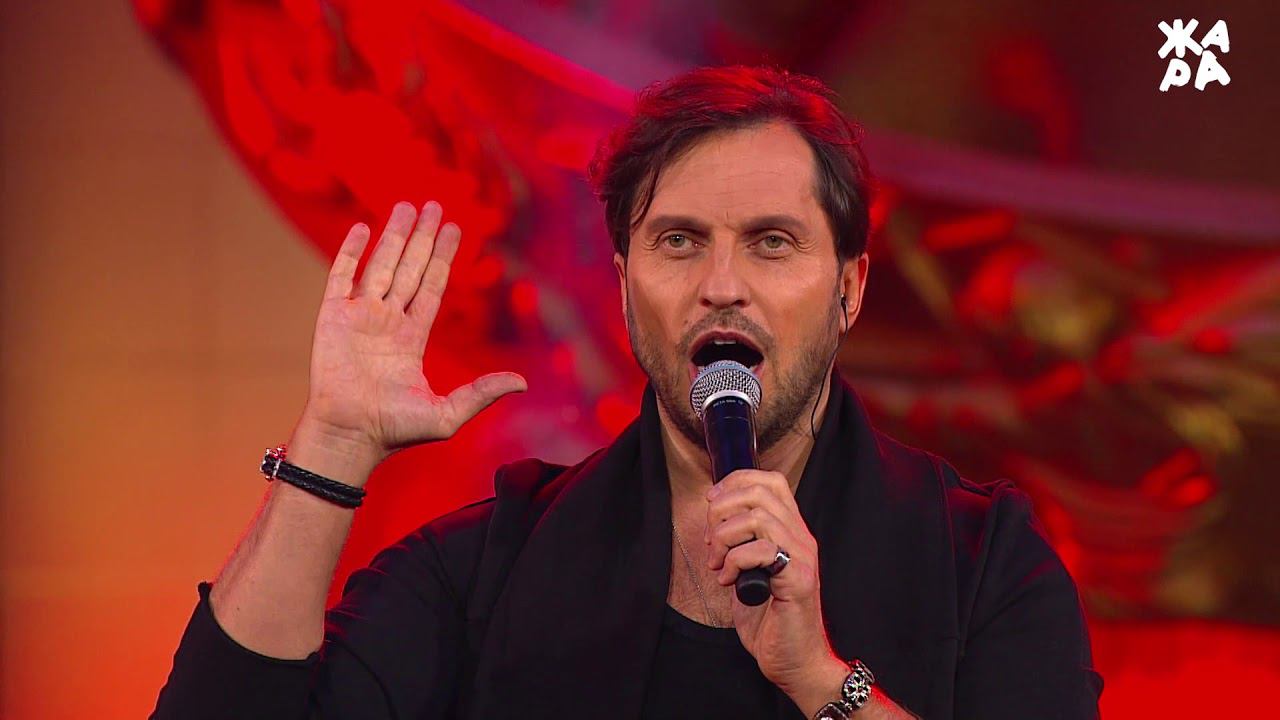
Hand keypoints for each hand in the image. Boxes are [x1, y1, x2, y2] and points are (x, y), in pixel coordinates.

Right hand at [300, 201, 526, 474]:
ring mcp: (359, 317)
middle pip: (409, 268)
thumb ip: (482, 393)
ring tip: (407, 206)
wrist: (349, 435)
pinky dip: (350, 252)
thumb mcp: (448, 413)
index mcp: (412, 338)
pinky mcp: (332, 318)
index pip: (432, 286)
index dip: (443, 258)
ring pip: (380, 265)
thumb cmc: (395, 430)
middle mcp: (387, 321)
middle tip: (434, 205)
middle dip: (422, 237)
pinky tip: (361, 229)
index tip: (455, 229)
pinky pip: (341, 277)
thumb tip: (522, 383)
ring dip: (393, 235)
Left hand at [705, 469, 841, 706]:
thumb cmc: (770, 621)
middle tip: (711, 540)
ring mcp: (802, 557)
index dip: (736, 481)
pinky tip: (728, 580)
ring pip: (757, 517)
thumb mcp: (748, 572)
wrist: (794, 661)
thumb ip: (740, 544)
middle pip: (760, 493)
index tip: (711, 502)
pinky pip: (761, 550)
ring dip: (725, 537)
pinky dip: (734, 561)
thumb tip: (713, 522)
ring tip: (717, 563)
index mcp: (791, 532)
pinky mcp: (798, 579)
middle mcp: (801, 538)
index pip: (770, 482)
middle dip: (723, 510)